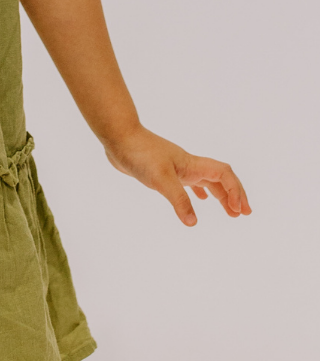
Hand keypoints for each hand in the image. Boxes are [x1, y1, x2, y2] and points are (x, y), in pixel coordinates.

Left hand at [103, 125, 251, 225]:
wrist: (118, 138)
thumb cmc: (140, 154)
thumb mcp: (160, 179)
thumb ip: (178, 199)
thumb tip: (193, 223)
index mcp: (192, 164)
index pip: (224, 174)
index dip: (236, 191)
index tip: (238, 211)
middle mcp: (188, 165)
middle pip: (220, 178)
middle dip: (234, 195)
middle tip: (242, 214)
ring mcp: (176, 167)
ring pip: (205, 181)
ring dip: (220, 195)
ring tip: (229, 212)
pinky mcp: (163, 171)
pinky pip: (188, 182)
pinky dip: (198, 192)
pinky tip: (197, 201)